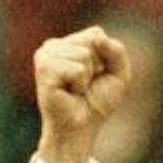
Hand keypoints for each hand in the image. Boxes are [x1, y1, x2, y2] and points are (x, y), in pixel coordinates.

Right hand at [33, 27, 130, 162]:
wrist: (80, 128)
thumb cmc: (96, 103)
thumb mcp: (118, 74)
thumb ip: (117, 51)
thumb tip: (99, 38)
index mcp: (68, 43)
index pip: (97, 34)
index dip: (104, 58)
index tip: (93, 77)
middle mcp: (53, 45)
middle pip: (91, 42)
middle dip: (96, 67)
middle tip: (83, 85)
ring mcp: (45, 55)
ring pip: (84, 54)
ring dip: (85, 77)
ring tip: (74, 89)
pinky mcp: (44, 68)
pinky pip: (76, 68)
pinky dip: (78, 83)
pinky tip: (67, 92)